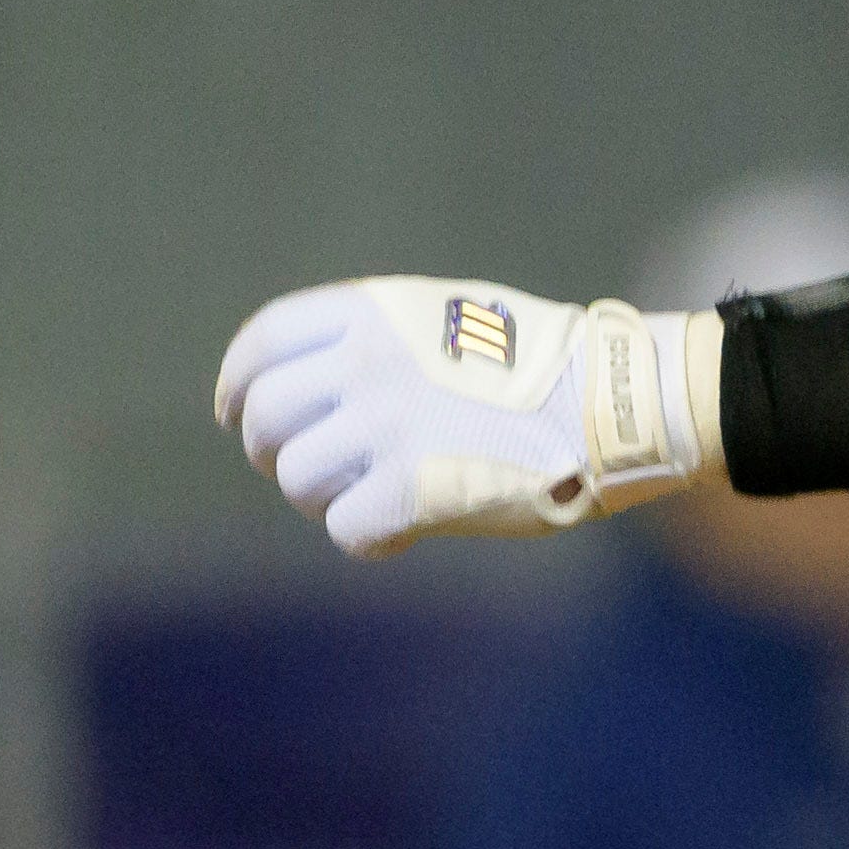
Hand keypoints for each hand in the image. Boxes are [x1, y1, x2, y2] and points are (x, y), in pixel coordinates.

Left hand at [214, 278, 711, 558]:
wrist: (614, 401)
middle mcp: (368, 364)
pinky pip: (346, 528)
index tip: (234, 414)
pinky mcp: (413, 490)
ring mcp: (388, 427)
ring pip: (298, 479)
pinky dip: (372, 535)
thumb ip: (372, 342)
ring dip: (327, 495)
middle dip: (272, 451)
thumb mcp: (445, 317)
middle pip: (266, 418)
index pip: (265, 341)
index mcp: (374, 313)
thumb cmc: (540, 364)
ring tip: (375, 491)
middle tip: (307, 467)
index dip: (237, 382)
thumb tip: (306, 389)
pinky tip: (410, 525)